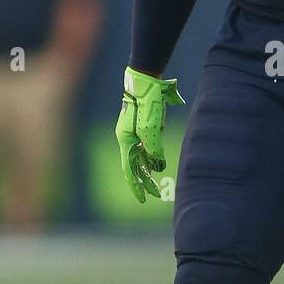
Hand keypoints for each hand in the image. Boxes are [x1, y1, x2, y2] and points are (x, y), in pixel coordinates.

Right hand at [115, 67, 184, 201]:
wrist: (145, 84)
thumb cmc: (146, 105)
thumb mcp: (151, 129)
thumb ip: (154, 149)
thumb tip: (158, 166)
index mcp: (125, 141)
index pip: (129, 171)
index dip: (136, 186)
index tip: (143, 199)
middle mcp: (128, 140)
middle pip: (136, 167)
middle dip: (145, 182)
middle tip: (157, 195)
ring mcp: (134, 134)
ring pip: (141, 158)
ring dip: (150, 171)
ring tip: (158, 184)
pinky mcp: (142, 129)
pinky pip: (146, 148)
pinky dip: (152, 158)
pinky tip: (158, 166)